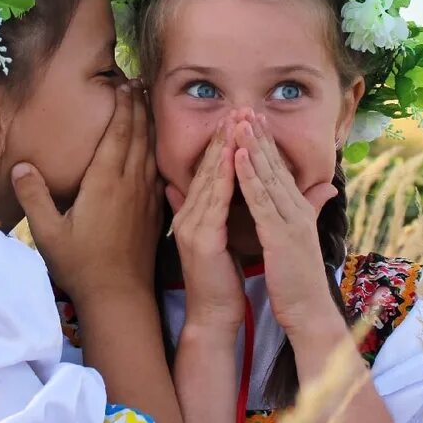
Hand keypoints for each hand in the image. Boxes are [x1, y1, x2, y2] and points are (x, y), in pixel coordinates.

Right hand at [12, 82, 161, 301]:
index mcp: (105, 182)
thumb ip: (34, 197)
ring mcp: (145, 196)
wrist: (120, 296)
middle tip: (139, 80)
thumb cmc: (80, 265)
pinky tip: (156, 145)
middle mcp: (129, 183)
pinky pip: (156, 170)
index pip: (117, 133)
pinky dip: (156, 149)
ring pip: (150, 149)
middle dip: (138, 105)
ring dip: (149, 123)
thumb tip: (20, 165)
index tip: (124, 83)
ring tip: (148, 101)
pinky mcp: (154, 210)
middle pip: (138, 134)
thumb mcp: (48, 233)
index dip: (122, 106)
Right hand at [168, 112, 245, 332]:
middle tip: (236, 108)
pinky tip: (232, 157)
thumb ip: (207, 212)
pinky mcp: (200, 239)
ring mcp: (190, 226)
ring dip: (223, 149)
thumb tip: (186, 189)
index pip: (206, 172)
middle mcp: (186, 215)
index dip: (219, 144)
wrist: (212, 315)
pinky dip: (224, 177)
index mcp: (190, 214)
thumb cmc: (219, 279)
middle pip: (205, 169)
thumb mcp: (215, 237)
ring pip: (209, 180)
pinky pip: (214, 201)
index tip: (233, 118)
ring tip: (235, 122)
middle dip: (221, 138)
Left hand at [233, 113, 342, 337]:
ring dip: (253, 146)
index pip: (279, 170)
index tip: (252, 120)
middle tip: (245, 107)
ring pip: (268, 175)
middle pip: (274, 165)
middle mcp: (296, 209)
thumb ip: (308, 211)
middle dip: (259, 136)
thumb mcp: (299, 239)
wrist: (307, 312)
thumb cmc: (297, 279)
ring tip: (239, 120)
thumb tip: (326, 190)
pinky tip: (238, 155)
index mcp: (297, 210)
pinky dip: (249, 175)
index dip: (266, 144)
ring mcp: (290, 220)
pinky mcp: (281, 234)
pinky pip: (261, 199)